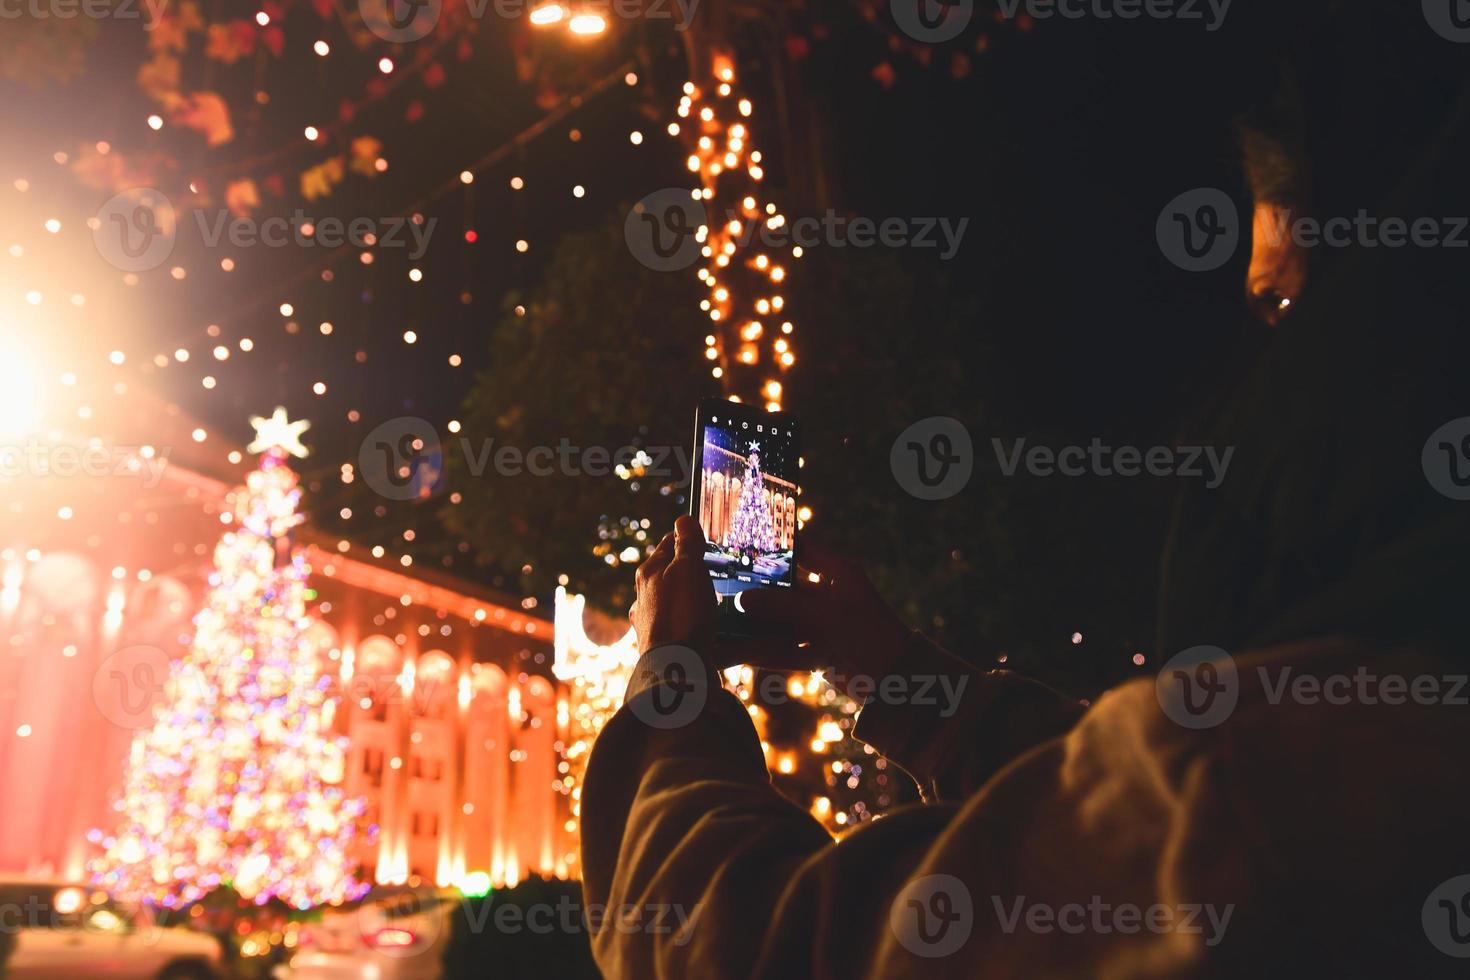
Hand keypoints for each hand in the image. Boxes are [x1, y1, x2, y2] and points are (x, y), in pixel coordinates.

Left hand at [630, 515, 716, 654]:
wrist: (674, 667)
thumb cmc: (682, 614)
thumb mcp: (689, 569)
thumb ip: (687, 544)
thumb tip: (683, 520)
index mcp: (648, 572)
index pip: (668, 544)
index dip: (687, 538)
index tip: (701, 537)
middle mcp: (641, 596)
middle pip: (666, 573)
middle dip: (685, 570)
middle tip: (708, 570)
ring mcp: (646, 621)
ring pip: (667, 600)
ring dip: (683, 598)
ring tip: (703, 602)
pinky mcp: (656, 644)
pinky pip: (671, 625)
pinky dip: (683, 621)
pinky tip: (693, 627)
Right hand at [722, 543, 910, 701]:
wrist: (898, 682)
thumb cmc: (869, 635)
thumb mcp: (825, 615)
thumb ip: (783, 606)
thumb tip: (742, 599)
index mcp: (838, 573)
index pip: (801, 550)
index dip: (774, 547)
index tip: (740, 544)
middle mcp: (828, 596)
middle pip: (785, 589)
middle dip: (756, 592)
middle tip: (722, 588)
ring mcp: (823, 625)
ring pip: (782, 621)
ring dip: (757, 625)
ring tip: (723, 623)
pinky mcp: (820, 652)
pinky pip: (787, 649)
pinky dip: (766, 651)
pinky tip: (739, 651)